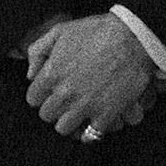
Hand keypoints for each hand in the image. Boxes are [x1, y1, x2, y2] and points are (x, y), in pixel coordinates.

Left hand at [26, 13, 156, 138]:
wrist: (134, 38)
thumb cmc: (99, 31)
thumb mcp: (61, 30)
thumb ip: (38, 50)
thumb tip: (30, 74)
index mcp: (52, 73)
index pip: (33, 98)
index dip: (42, 94)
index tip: (51, 92)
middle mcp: (65, 93)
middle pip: (47, 115)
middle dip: (55, 108)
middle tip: (66, 101)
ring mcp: (85, 106)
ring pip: (64, 128)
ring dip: (70, 121)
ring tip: (79, 113)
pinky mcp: (105, 114)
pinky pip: (90, 135)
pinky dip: (91, 131)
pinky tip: (94, 122)